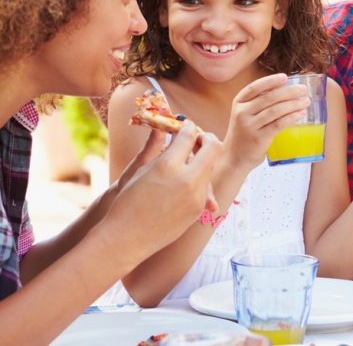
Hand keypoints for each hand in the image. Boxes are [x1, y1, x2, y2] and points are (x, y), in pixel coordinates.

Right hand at [102, 120, 221, 264]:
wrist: (128, 237)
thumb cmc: (128, 199)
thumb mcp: (141, 168)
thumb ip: (158, 146)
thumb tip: (166, 127)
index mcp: (168, 165)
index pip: (190, 134)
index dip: (189, 126)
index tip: (187, 126)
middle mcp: (187, 179)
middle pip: (213, 147)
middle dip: (207, 138)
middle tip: (197, 139)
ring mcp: (196, 195)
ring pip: (211, 166)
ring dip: (203, 158)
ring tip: (188, 160)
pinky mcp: (198, 208)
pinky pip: (206, 185)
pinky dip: (199, 177)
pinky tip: (186, 179)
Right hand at [223, 74, 308, 168]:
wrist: (234, 157)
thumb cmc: (244, 132)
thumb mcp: (244, 114)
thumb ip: (257, 102)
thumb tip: (285, 89)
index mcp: (238, 102)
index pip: (254, 87)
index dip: (271, 81)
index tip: (285, 77)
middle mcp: (241, 112)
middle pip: (269, 97)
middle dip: (289, 91)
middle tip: (303, 89)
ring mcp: (249, 126)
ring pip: (275, 110)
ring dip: (293, 104)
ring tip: (305, 101)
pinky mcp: (259, 138)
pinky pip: (278, 124)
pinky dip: (291, 117)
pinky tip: (300, 114)